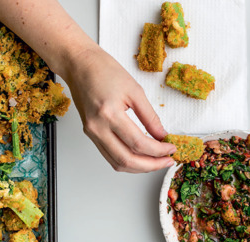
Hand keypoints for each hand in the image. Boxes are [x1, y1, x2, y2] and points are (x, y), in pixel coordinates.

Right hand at [63, 44, 175, 172]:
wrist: (79, 65)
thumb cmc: (103, 70)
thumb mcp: (135, 90)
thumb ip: (150, 116)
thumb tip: (162, 135)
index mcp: (109, 114)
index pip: (138, 143)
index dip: (158, 150)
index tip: (171, 149)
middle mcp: (98, 128)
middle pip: (127, 160)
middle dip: (151, 165)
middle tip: (167, 161)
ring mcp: (92, 134)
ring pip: (118, 163)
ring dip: (139, 167)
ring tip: (156, 162)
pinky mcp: (91, 135)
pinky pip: (110, 157)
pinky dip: (127, 162)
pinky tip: (140, 158)